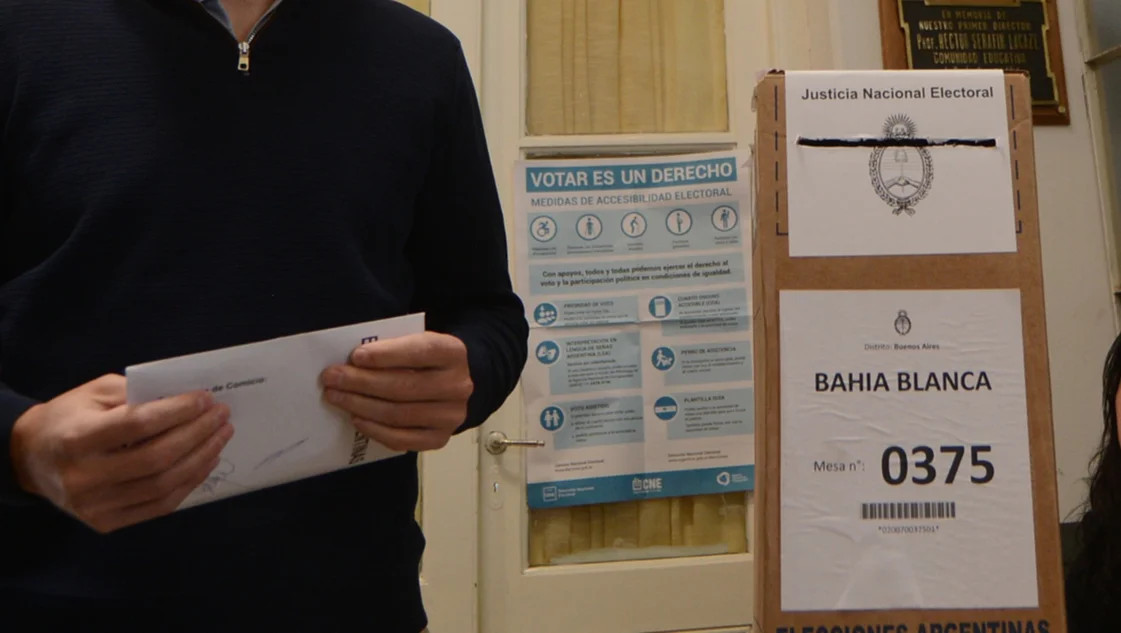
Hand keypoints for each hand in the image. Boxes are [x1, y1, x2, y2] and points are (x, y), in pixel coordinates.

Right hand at [10, 375, 233, 532]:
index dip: (177, 411)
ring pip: (163, 485)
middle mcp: (84, 477)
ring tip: (221, 436)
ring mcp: (95, 505)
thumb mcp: (94, 394)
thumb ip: (137, 394)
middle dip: (197, 434)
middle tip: (222, 416)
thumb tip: (188, 400)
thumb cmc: (69, 418)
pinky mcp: (105, 522)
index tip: (206, 399)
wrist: (31, 458)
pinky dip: (189, 483)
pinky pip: (159, 506)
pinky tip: (205, 462)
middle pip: (156, 458)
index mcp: (77, 439)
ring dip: (201, 459)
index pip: (138, 424)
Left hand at [320, 332, 472, 451]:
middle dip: (362, 382)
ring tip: (337, 397)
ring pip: (399, 414)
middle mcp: (458, 385)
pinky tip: (356, 418)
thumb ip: (390, 347)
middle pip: (404, 386)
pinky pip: (401, 439)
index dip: (386, 355)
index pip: (420, 352)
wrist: (450, 384)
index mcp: (453, 352)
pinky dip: (374, 430)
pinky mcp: (439, 439)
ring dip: (362, 406)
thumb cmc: (422, 360)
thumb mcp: (414, 343)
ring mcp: (450, 416)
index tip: (356, 356)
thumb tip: (351, 363)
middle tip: (333, 378)